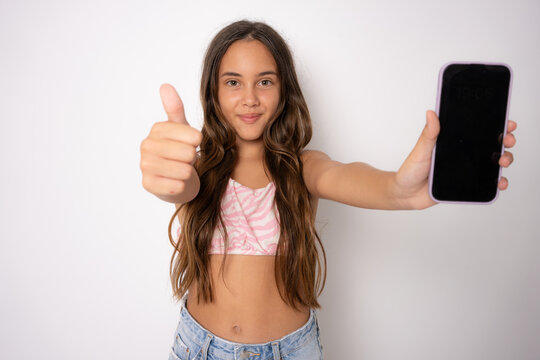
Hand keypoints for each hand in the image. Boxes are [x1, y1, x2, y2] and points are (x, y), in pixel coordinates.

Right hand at [140, 83, 201, 197]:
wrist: (178, 178)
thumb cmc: (181, 151)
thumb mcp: (182, 129)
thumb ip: (175, 109)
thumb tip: (165, 86)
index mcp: (157, 130)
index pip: (192, 136)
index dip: (198, 143)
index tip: (193, 144)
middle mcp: (146, 146)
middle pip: (188, 153)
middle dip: (192, 158)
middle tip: (187, 159)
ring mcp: (145, 166)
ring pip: (184, 170)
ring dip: (189, 172)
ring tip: (182, 169)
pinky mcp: (148, 185)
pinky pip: (176, 186)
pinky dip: (182, 185)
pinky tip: (177, 182)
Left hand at [393, 110, 516, 208]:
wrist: (405, 194)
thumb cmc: (410, 170)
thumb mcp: (420, 150)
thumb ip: (428, 134)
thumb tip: (431, 113)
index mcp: (454, 142)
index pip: (478, 130)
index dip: (495, 125)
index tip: (506, 122)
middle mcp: (463, 155)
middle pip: (491, 145)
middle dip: (505, 141)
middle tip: (506, 141)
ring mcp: (467, 170)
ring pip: (493, 163)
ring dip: (504, 160)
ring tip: (502, 162)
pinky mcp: (466, 185)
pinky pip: (486, 184)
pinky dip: (497, 183)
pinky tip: (501, 182)